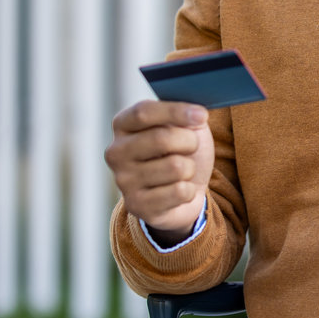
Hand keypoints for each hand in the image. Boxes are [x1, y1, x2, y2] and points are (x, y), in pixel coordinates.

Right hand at [105, 100, 213, 242]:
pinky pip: (179, 192)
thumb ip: (184, 115)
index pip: (143, 112)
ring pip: (176, 167)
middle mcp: (116, 152)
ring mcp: (123, 181)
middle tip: (192, 146)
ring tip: (182, 171)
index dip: (176, 112)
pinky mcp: (136, 205)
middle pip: (161, 139)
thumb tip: (197, 116)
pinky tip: (179, 190)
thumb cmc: (181, 150)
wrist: (183, 190)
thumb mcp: (184, 125)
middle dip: (190, 142)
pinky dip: (189, 190)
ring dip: (190, 168)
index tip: (202, 115)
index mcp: (122, 125)